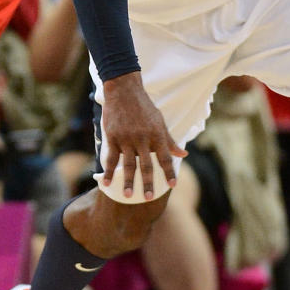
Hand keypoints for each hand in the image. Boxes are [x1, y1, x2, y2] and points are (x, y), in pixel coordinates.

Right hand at [100, 70, 185, 199]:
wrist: (124, 91)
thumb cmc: (144, 107)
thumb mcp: (160, 121)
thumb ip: (170, 141)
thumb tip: (183, 154)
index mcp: (157, 135)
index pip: (165, 157)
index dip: (169, 172)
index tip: (173, 185)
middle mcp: (143, 138)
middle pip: (147, 165)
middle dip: (148, 182)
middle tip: (148, 198)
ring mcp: (127, 139)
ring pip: (128, 164)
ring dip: (127, 181)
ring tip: (127, 195)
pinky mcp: (113, 137)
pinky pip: (111, 158)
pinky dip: (108, 171)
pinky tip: (106, 182)